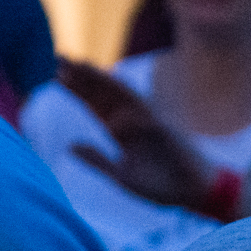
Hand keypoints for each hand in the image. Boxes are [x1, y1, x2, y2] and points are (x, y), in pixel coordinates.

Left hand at [57, 58, 250, 217]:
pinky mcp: (165, 129)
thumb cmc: (161, 186)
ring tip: (78, 64)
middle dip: (83, 77)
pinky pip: (143, 114)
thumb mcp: (120, 176)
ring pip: (121, 95)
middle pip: (105, 94)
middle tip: (60, 57)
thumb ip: (96, 160)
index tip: (58, 75)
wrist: (193, 193)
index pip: (96, 106)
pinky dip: (126, 108)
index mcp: (123, 133)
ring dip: (101, 80)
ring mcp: (149, 122)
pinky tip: (109, 91)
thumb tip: (69, 146)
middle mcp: (134, 122)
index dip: (78, 91)